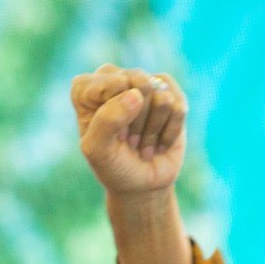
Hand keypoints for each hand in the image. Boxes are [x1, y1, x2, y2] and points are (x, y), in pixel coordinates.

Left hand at [71, 64, 188, 195]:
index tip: (112, 136)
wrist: (140, 184)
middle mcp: (114, 78)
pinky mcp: (168, 92)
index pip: (112, 82)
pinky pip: (178, 106)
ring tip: (141, 144)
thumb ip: (107, 120)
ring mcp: (143, 83)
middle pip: (139, 84)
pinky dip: (169, 132)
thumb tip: (136, 94)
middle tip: (128, 141)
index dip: (117, 114)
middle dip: (137, 122)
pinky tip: (159, 142)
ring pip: (161, 96)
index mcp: (86, 88)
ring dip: (153, 130)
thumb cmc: (113, 166)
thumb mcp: (98, 151)